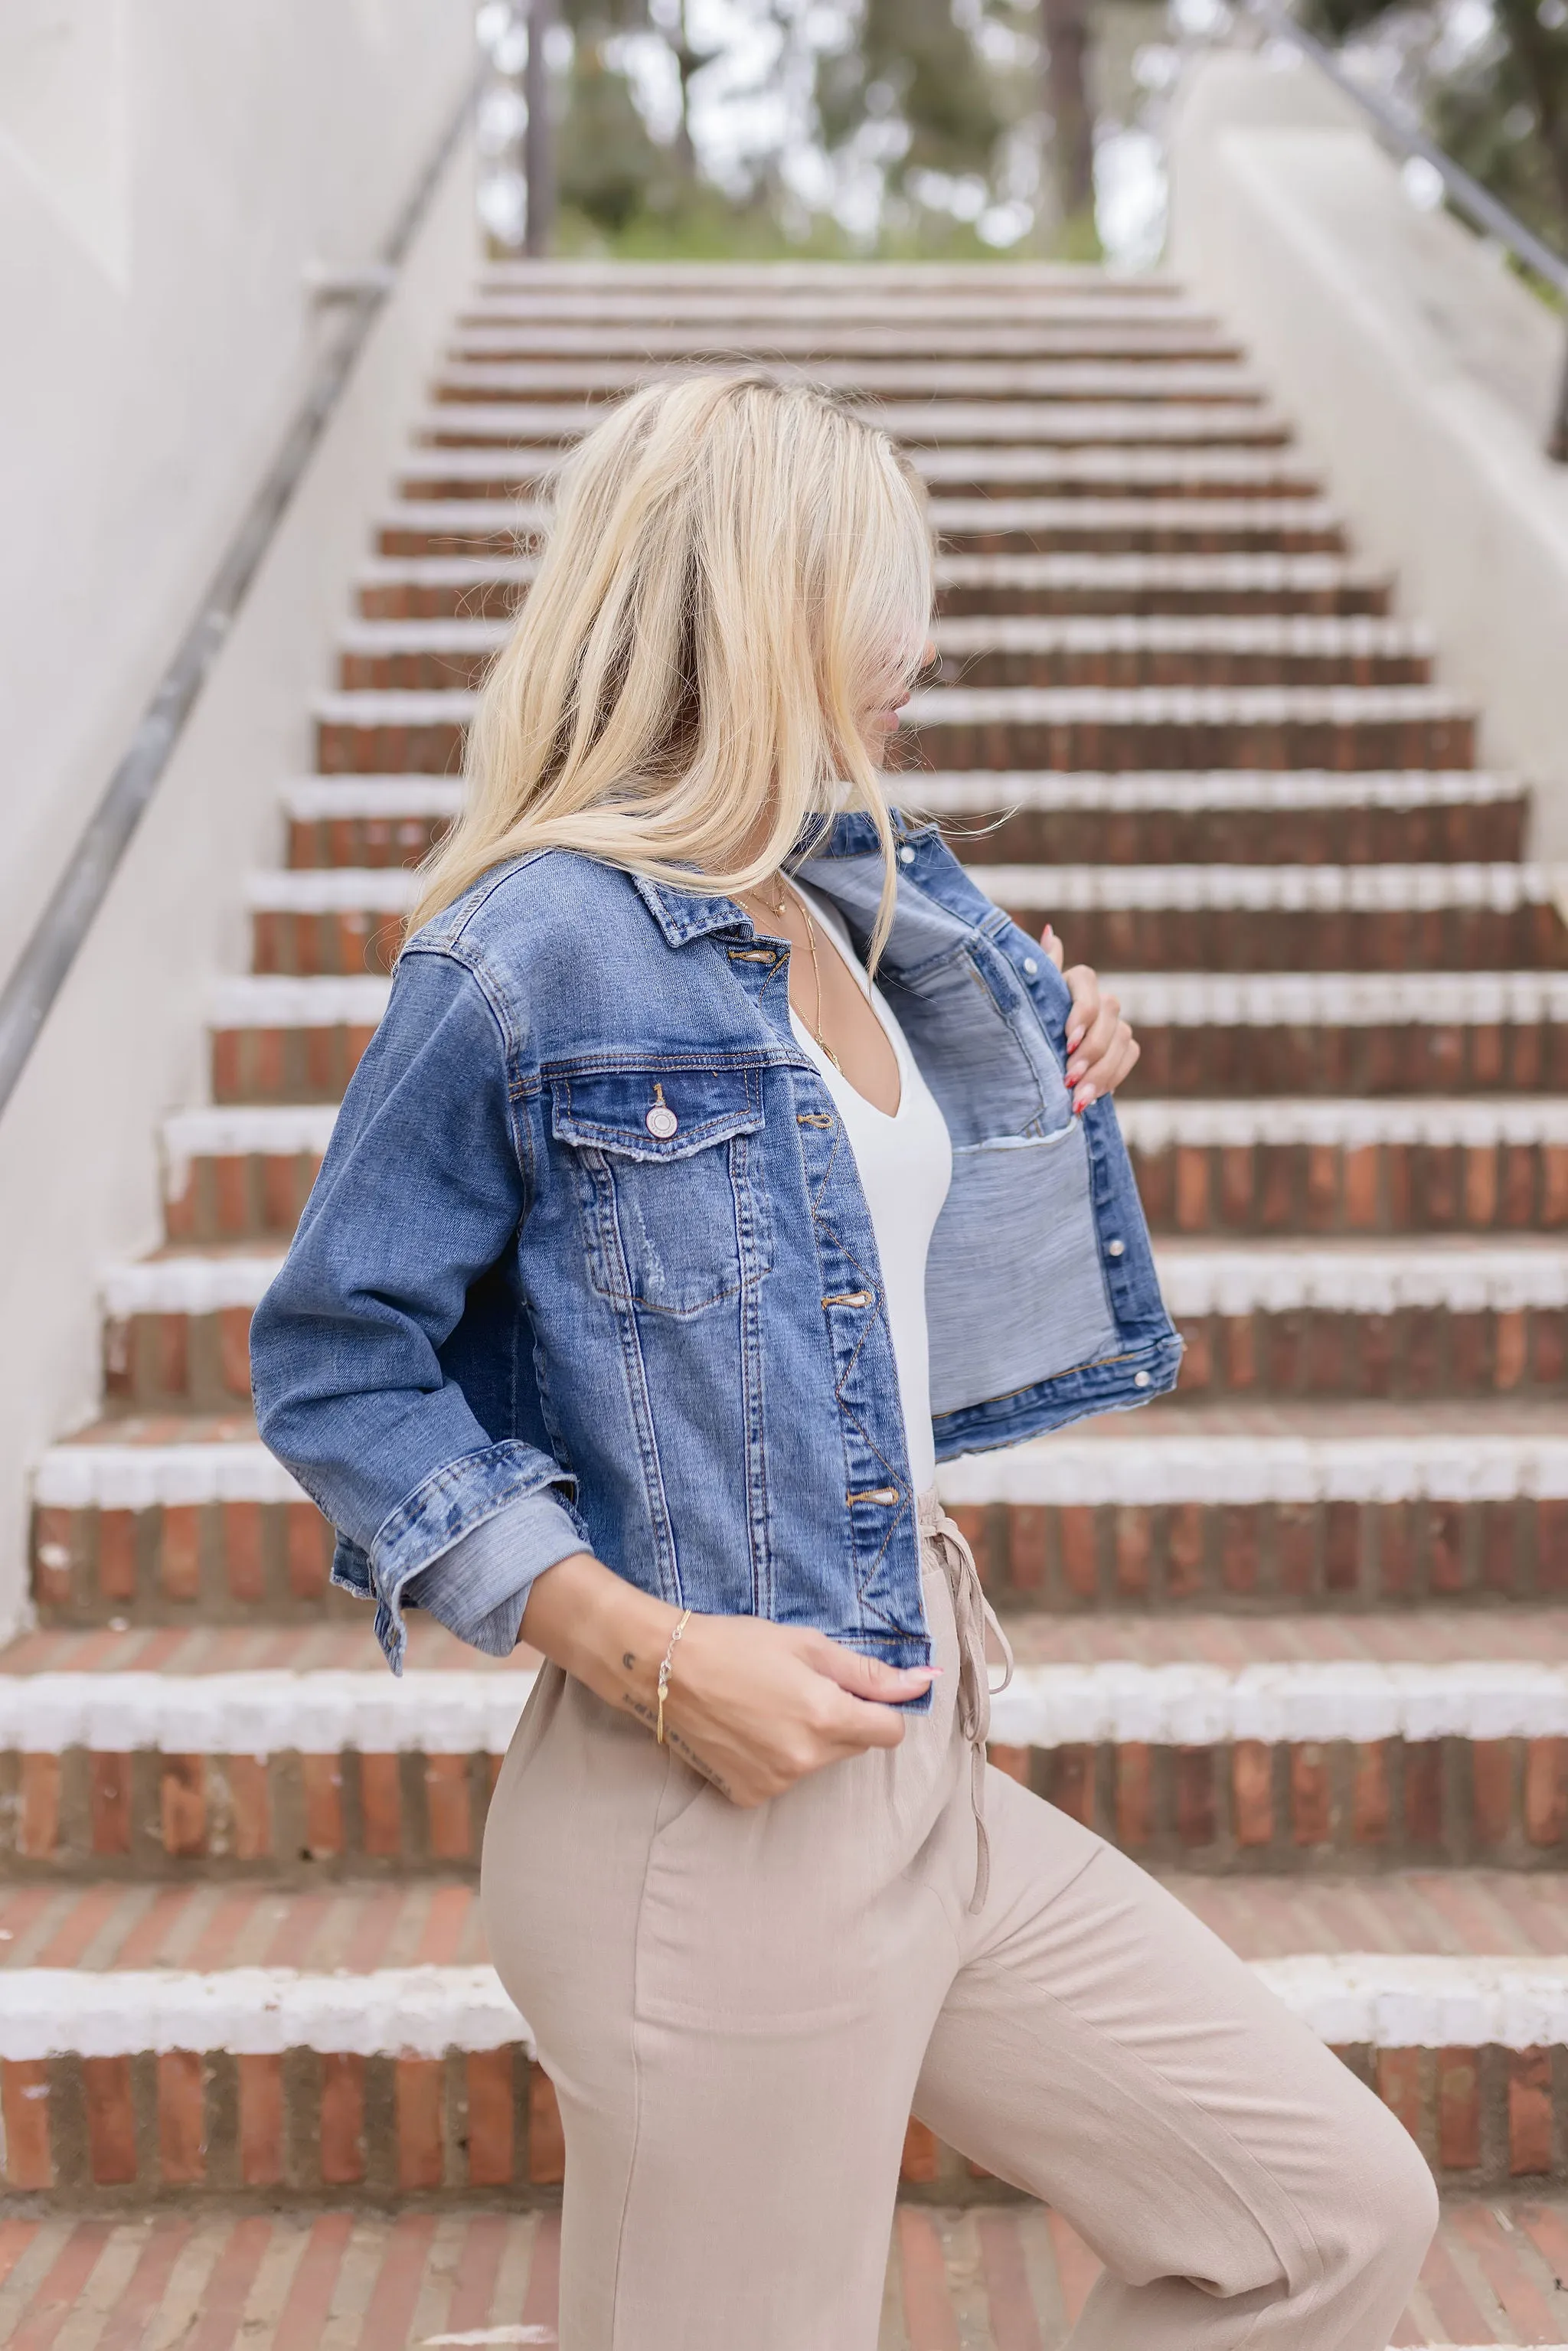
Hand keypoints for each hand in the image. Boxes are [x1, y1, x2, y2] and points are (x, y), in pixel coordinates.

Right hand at [520, 1549, 933, 1805]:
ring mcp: (776, 1782)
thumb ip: (869, 1673)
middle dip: (842, 1719)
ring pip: (819, 1762)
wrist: (665, 1670)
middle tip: (799, 1686)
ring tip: (766, 1704)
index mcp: (826, 1718)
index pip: (890, 1732)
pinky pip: (785, 1777)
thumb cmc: (737, 1645)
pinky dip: (777, 1757)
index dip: (879, 1707)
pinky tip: (748, 1729)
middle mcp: (805, 1760)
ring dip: (808, 1738)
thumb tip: (925, 1681)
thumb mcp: (808, 1646)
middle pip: (855, 1746)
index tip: (854, 1689)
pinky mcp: (749, 1795)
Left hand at [1039, 924, 1140, 1113]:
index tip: (1066, 1042)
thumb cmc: (1023, 1030)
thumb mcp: (1024, 1005)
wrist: (1031, 1066)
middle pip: (1109, 1015)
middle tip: (1068, 1079)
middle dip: (1090, 1051)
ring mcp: (1114, 1022)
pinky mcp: (1124, 1046)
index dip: (1081, 1011)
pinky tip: (1090, 1097)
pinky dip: (1112, 1077)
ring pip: (1123, 1038)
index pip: (1086, 980)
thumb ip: (1039, 973)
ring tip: (1077, 1098)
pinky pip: (1130, 1055)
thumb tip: (1050, 932)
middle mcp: (1097, 997)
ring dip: (1101, 1071)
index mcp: (1071, 981)